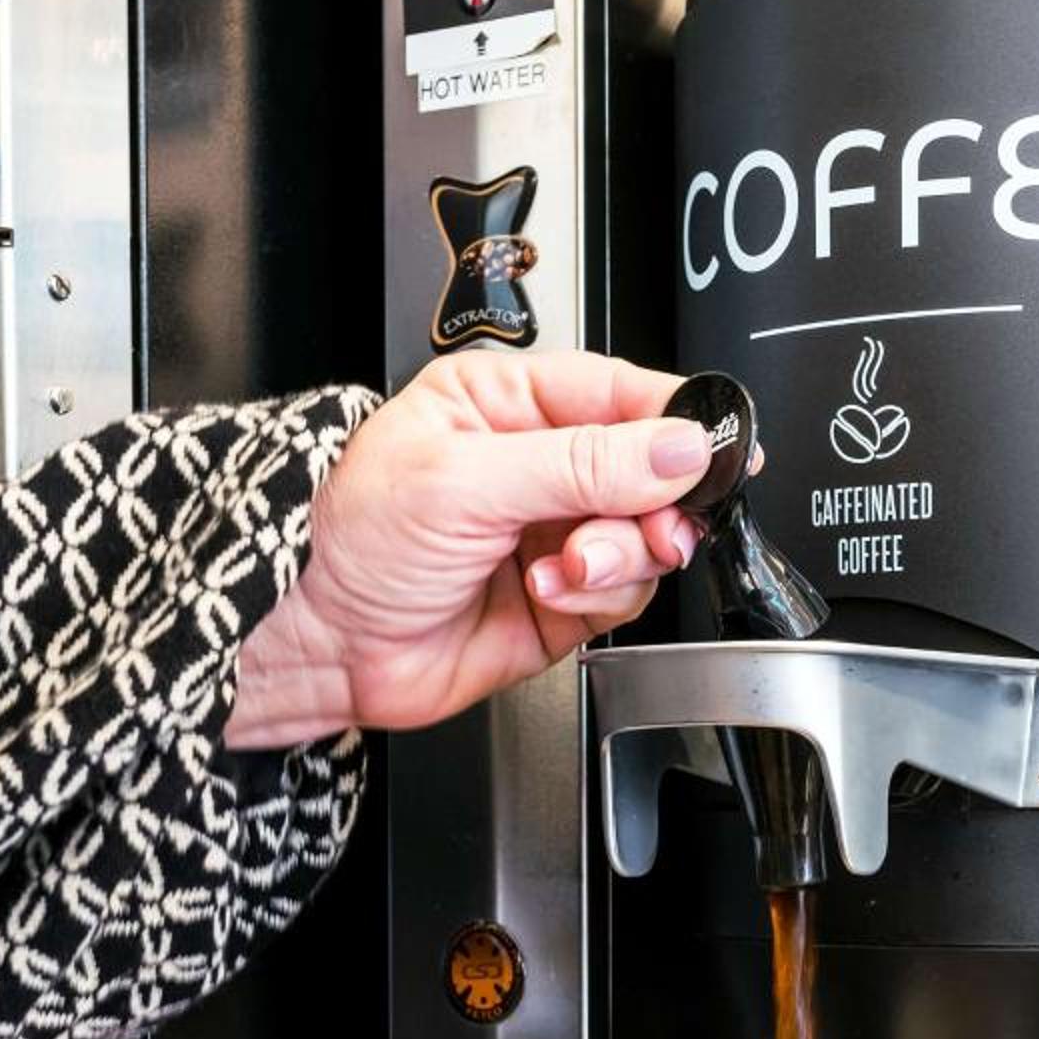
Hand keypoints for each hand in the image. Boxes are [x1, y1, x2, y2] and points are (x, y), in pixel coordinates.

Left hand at [226, 351, 716, 748]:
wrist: (324, 646)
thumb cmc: (353, 541)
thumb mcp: (467, 480)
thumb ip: (582, 463)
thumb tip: (676, 447)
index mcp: (508, 400)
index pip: (622, 391)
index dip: (676, 419)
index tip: (715, 447)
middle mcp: (538, 462)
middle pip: (652, 470)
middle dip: (651, 504)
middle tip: (643, 526)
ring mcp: (555, 531)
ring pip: (647, 536)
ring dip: (618, 557)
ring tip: (565, 567)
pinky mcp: (564, 597)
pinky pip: (624, 592)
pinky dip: (596, 597)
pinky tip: (549, 591)